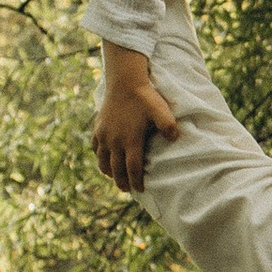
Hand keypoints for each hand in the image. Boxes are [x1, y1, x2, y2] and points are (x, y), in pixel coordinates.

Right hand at [92, 53, 177, 193]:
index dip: (136, 181)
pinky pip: (95, 147)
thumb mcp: (160, 109)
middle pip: (116, 169)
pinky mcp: (98, 127)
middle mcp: (115, 141)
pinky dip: (99, 156)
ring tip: (114, 178)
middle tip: (127, 190)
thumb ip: (168, 125)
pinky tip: (103, 158)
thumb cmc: (144, 96)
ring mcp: (104, 135)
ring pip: (103, 160)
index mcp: (130, 140)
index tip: (140, 190)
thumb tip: (175, 138)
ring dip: (108, 171)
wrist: (124, 81)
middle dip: (121, 182)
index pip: (132, 168)